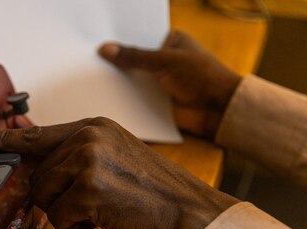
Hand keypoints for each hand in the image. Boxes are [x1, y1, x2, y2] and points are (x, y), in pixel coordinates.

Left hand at [0, 118, 237, 228]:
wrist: (192, 218)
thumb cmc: (154, 198)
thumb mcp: (116, 163)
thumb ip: (78, 159)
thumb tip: (39, 170)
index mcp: (95, 127)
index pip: (39, 134)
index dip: (5, 139)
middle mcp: (88, 136)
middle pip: (38, 175)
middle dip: (54, 201)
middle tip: (86, 213)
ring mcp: (88, 160)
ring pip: (45, 197)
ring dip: (66, 219)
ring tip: (100, 221)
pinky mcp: (89, 189)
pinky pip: (57, 219)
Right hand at [99, 31, 240, 139]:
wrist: (220, 112)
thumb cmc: (201, 78)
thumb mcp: (166, 62)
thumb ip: (135, 57)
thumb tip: (105, 49)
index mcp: (169, 42)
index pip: (139, 37)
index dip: (120, 39)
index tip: (95, 38)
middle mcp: (162, 61)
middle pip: (132, 59)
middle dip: (114, 62)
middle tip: (87, 59)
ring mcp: (157, 83)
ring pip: (131, 80)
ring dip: (115, 82)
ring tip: (88, 78)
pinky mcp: (154, 103)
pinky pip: (133, 100)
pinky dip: (121, 100)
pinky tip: (101, 98)